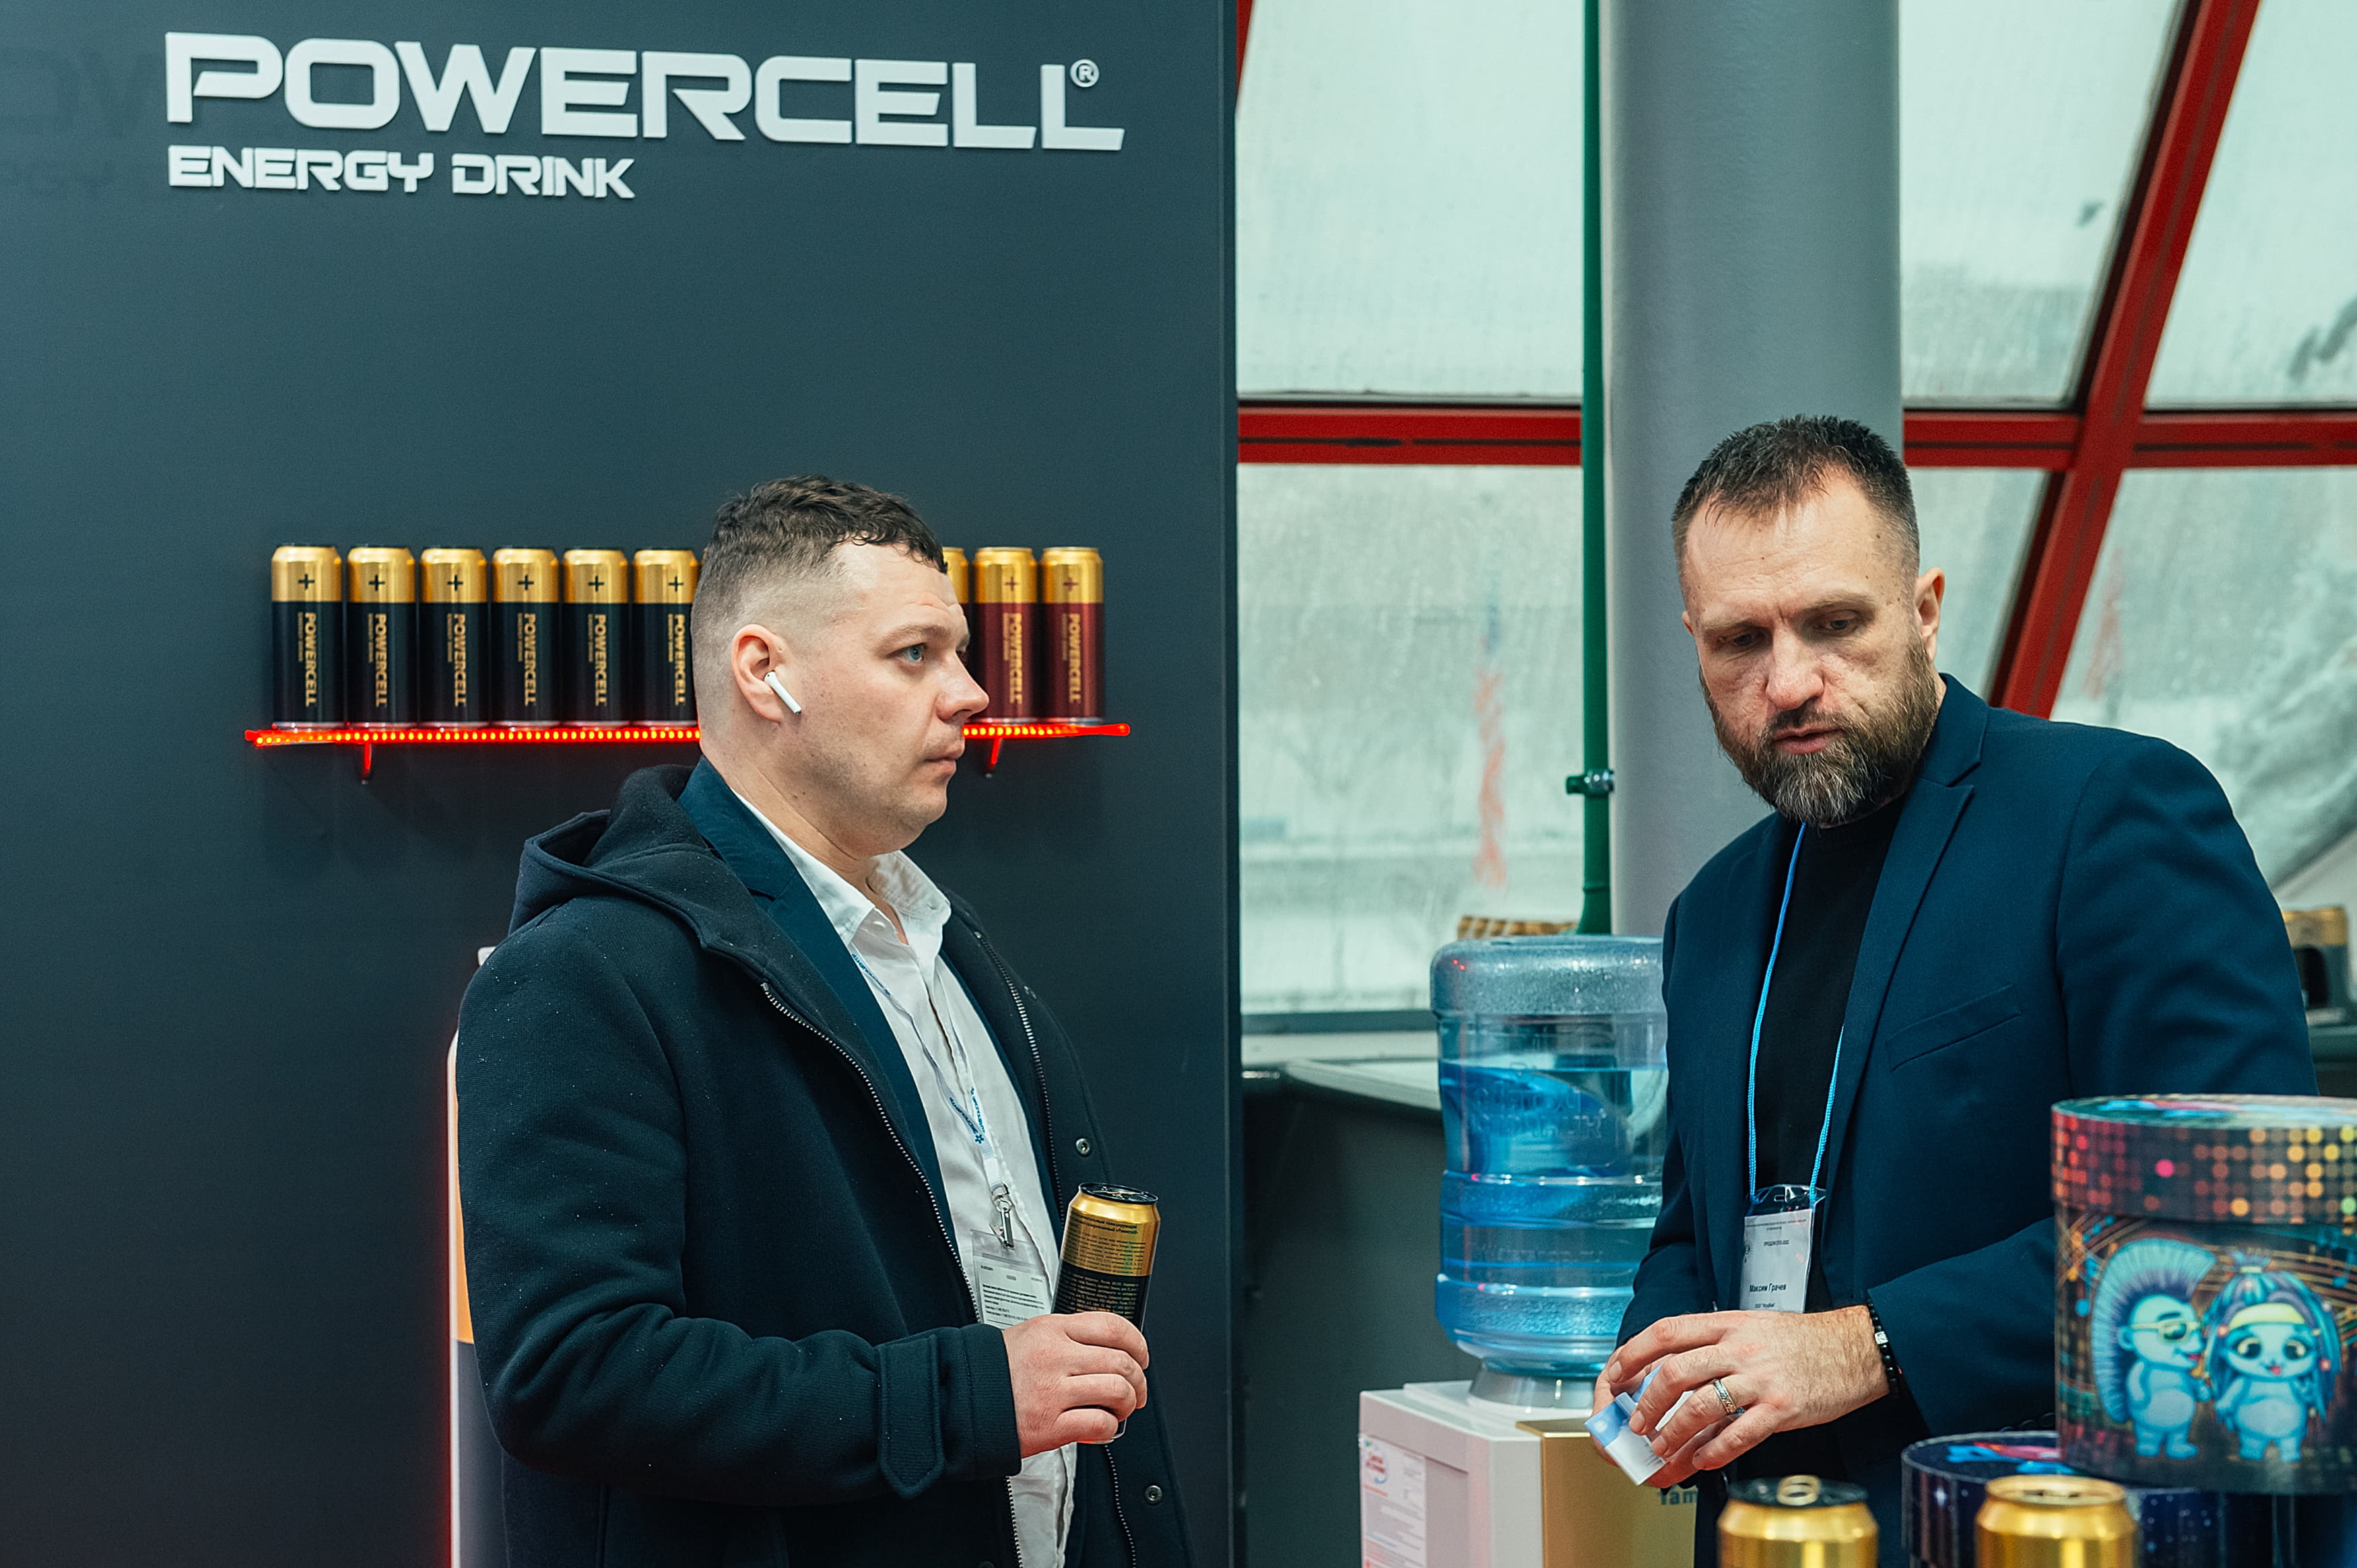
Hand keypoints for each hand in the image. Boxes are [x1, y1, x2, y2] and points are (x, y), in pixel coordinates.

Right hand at [1002, 1311, 1149, 1455]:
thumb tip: (1105, 1348)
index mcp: (1051, 1330)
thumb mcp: (1029, 1335)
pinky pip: (1099, 1423)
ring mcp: (1052, 1391)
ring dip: (1128, 1403)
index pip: (1112, 1326)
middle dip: (1138, 1380)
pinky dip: (1109, 1427)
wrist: (958, 1400)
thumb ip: (1067, 1337)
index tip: (1141, 1356)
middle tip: (1136, 1390)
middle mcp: (1054, 1357)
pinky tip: (1101, 1426)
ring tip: (1121, 1409)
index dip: (1137, 1343)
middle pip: (1121, 1361)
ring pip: (1117, 1391)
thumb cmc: (992, 1371)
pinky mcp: (1049, 1425)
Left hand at [1601, 1307, 1886, 1485]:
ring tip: (1663, 1448)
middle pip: (1675, 1371)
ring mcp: (1760, 1378)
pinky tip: (1703, 1461)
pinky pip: (1741, 1433)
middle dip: (1647, 1403)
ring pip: (1701, 1405)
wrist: (1857, 1347)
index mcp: (1727, 1324)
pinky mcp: (1783, 1407)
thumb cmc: (1802, 1341)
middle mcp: (1739, 1347)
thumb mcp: (1752, 1327)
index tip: (1616, 1373)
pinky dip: (1716, 1451)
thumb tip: (1675, 1369)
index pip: (1665, 1332)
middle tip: (1636, 1424)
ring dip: (1674, 1431)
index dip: (1633, 1353)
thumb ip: (1716, 1343)